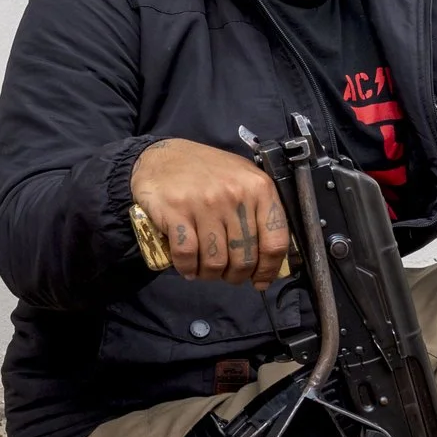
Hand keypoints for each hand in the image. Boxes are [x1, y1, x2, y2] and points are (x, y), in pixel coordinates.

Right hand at [127, 139, 290, 288]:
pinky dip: (187, 267)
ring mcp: (204, 203)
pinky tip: (187, 266)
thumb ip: (259, 213)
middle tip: (226, 274)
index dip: (269, 269)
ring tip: (204, 269)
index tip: (260, 280)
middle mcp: (234, 195)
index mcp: (259, 188)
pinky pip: (187, 255)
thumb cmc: (206, 171)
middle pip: (244, 258)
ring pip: (215, 261)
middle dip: (235, 275)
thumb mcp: (243, 180)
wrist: (161, 156)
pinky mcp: (175, 212)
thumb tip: (270, 260)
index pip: (275, 242)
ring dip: (209, 274)